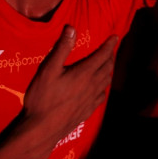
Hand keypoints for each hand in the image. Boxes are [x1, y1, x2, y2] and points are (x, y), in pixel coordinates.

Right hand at [16, 26, 116, 158]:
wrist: (41, 130)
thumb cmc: (42, 98)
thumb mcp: (48, 70)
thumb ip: (61, 49)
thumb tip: (71, 28)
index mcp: (84, 73)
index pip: (102, 55)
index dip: (110, 44)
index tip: (116, 36)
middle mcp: (92, 86)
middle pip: (107, 68)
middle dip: (110, 56)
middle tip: (110, 49)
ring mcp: (91, 100)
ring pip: (106, 82)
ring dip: (109, 71)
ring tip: (107, 65)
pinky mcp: (87, 111)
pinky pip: (101, 96)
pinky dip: (104, 87)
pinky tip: (100, 89)